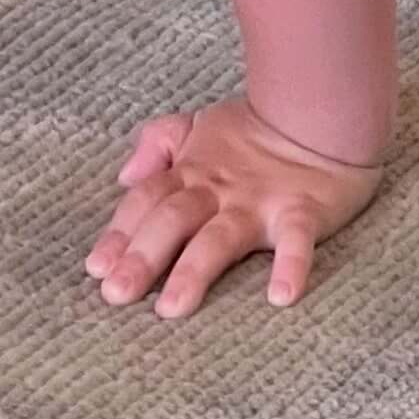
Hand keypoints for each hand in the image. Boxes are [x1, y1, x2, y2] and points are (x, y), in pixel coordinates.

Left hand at [85, 97, 383, 316]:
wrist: (322, 111)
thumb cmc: (254, 130)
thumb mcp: (200, 125)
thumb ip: (159, 142)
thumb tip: (125, 176)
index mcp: (192, 171)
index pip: (147, 199)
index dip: (121, 231)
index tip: (97, 268)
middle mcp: (220, 190)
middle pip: (175, 218)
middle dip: (144, 254)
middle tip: (117, 293)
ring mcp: (260, 202)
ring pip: (221, 237)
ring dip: (196, 270)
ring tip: (173, 307)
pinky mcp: (302, 211)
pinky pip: (297, 239)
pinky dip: (292, 264)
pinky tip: (282, 294)